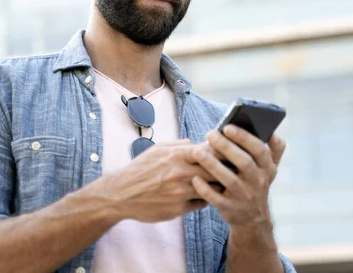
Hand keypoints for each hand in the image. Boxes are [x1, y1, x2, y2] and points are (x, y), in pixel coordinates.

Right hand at [99, 140, 218, 222]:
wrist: (122, 193)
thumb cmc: (141, 169)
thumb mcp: (158, 149)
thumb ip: (179, 145)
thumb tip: (198, 142)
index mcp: (177, 155)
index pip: (210, 150)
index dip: (221, 152)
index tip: (227, 154)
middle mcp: (180, 173)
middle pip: (215, 170)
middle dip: (224, 170)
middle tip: (230, 170)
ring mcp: (180, 192)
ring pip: (212, 189)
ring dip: (217, 186)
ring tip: (219, 184)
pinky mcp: (178, 209)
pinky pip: (201, 203)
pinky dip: (204, 198)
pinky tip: (202, 195)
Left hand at [191, 125, 285, 228]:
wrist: (252, 217)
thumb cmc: (256, 182)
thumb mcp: (269, 168)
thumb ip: (274, 149)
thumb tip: (272, 131)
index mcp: (267, 168)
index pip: (259, 150)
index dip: (244, 137)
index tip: (227, 127)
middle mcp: (259, 182)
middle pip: (244, 162)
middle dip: (226, 147)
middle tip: (210, 134)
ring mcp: (245, 196)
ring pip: (229, 180)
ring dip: (213, 165)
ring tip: (198, 152)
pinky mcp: (230, 208)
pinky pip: (216, 198)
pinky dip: (205, 189)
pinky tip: (195, 178)